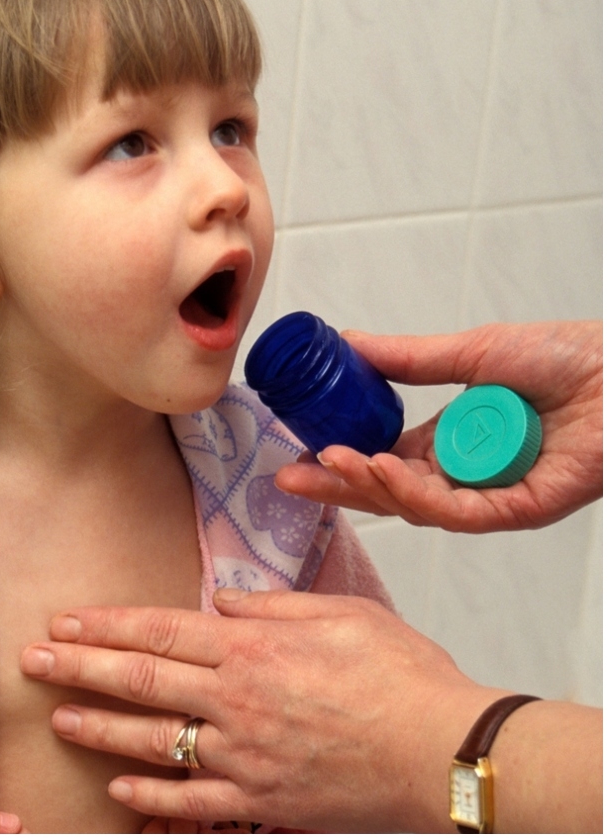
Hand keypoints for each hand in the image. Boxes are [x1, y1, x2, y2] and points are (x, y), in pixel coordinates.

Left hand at [20, 591, 499, 832]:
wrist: (442, 750)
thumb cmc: (399, 674)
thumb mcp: (339, 612)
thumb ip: (272, 606)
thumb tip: (222, 600)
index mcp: (253, 648)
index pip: (161, 630)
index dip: (108, 625)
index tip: (68, 620)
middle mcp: (236, 702)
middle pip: (142, 681)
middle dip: (80, 668)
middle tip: (34, 660)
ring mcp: (244, 757)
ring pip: (152, 742)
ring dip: (98, 727)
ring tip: (57, 716)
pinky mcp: (261, 803)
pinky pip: (191, 804)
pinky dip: (150, 798)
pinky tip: (118, 789)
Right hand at [276, 321, 602, 531]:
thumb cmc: (562, 355)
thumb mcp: (470, 351)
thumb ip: (407, 357)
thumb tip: (348, 344)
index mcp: (448, 443)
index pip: (382, 460)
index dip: (340, 461)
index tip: (298, 453)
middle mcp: (463, 475)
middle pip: (390, 492)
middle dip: (338, 486)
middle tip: (292, 478)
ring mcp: (490, 496)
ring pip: (417, 507)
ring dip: (371, 485)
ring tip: (335, 460)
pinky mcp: (519, 510)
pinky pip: (458, 512)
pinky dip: (416, 493)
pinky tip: (382, 467)